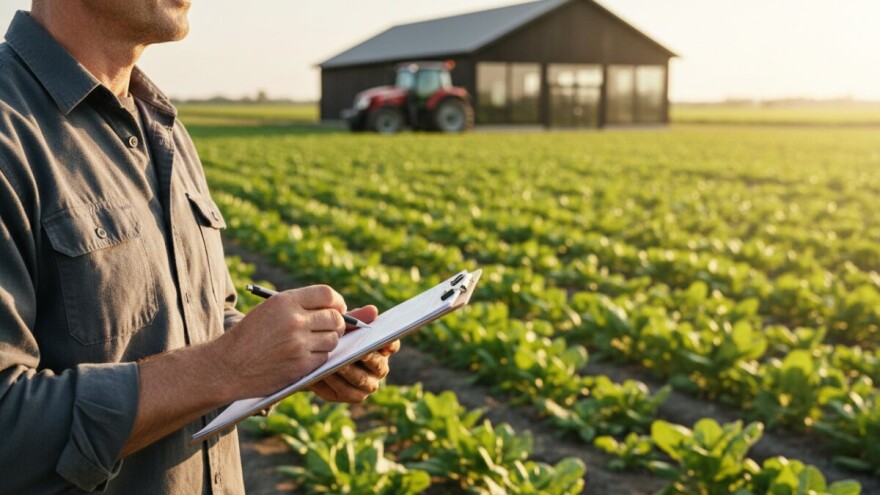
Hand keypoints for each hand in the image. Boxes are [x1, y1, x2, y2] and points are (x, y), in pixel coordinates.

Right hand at [216, 285, 346, 399]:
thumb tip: (335, 307)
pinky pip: (324, 358)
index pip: (327, 294)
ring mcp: (298, 344)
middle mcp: (294, 320)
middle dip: (337, 323)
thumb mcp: (269, 310)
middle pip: (335, 318)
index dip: (337, 302)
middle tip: (331, 328)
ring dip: (328, 342)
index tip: (339, 308)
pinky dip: (318, 358)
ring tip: (312, 344)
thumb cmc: (249, 337)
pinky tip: (303, 357)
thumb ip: (298, 305)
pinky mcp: (300, 365)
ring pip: (333, 339)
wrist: (227, 366)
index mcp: (285, 301)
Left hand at [307, 305, 400, 402]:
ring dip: (349, 372)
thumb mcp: (342, 326)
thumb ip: (356, 319)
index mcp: (382, 348)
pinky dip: (337, 384)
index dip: (389, 344)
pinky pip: (349, 392)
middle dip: (366, 358)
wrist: (311, 358)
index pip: (392, 344)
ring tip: (335, 364)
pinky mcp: (354, 395)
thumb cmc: (333, 338)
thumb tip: (373, 310)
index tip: (381, 340)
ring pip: (364, 380)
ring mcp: (368, 384)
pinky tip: (326, 375)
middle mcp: (379, 367)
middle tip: (354, 352)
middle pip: (378, 364)